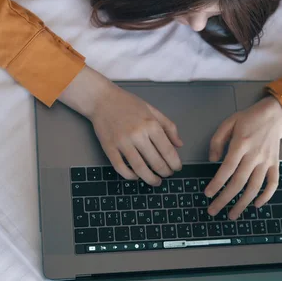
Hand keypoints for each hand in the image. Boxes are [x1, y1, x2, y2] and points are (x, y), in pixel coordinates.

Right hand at [59, 67, 182, 185]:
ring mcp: (122, 142)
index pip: (167, 150)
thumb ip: (168, 126)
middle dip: (165, 172)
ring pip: (139, 168)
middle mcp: (137, 134)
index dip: (174, 163)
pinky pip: (120, 168)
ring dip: (150, 179)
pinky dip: (130, 176)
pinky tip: (136, 176)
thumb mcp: (152, 110)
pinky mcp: (109, 147)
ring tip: (156, 181)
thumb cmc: (128, 103)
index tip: (177, 168)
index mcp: (150, 124)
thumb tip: (179, 144)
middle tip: (167, 174)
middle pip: (155, 162)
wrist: (102, 99)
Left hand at [205, 96, 281, 219]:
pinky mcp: (275, 164)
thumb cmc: (249, 119)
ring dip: (243, 203)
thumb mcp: (228, 123)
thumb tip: (212, 160)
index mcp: (241, 144)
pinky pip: (273, 183)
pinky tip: (256, 205)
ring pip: (255, 187)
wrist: (274, 115)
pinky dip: (266, 196)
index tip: (207, 194)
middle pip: (239, 182)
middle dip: (225, 199)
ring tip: (231, 215)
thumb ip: (217, 140)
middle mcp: (255, 155)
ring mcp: (267, 161)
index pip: (227, 168)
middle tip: (213, 210)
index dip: (217, 183)